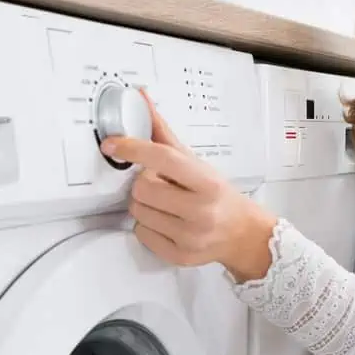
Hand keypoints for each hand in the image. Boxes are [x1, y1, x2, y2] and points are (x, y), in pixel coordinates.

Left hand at [100, 91, 276, 278]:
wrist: (241, 233)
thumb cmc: (217, 194)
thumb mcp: (196, 162)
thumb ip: (164, 134)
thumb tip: (141, 99)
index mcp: (206, 182)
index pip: (163, 158)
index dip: (134, 148)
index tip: (113, 144)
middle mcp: (201, 210)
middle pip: (143, 188)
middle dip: (144, 183)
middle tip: (160, 185)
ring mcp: (190, 236)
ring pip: (138, 212)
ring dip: (144, 205)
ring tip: (165, 205)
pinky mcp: (179, 255)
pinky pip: (141, 233)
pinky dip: (147, 226)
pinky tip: (166, 222)